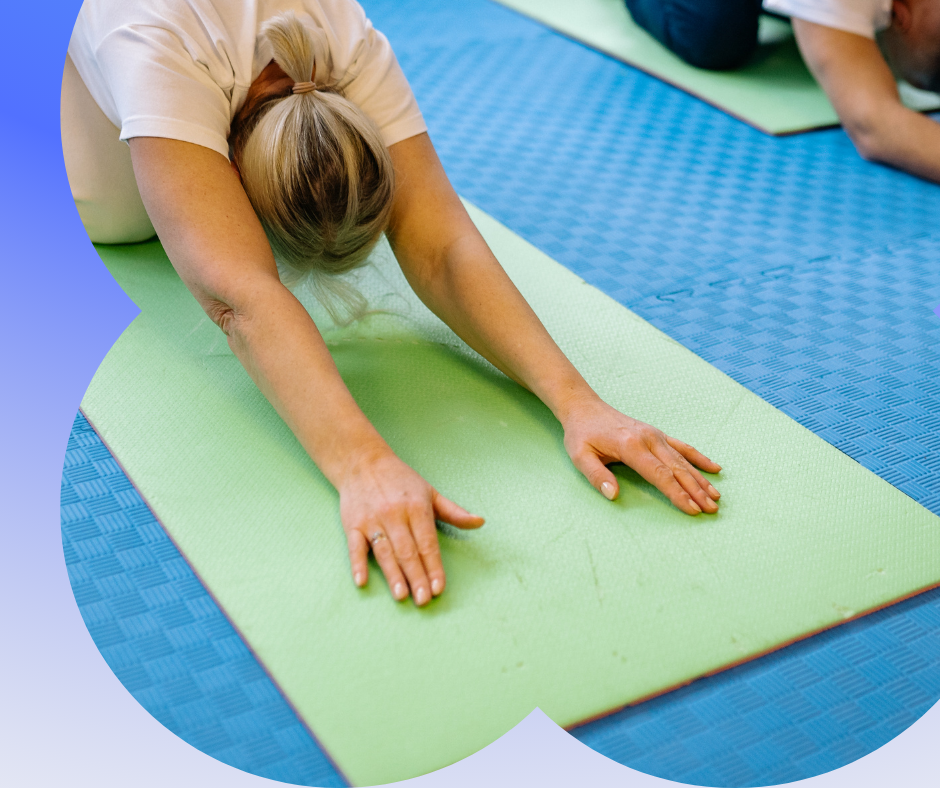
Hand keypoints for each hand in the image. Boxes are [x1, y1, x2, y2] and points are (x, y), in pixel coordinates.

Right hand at [338, 449, 484, 603]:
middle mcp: (395, 514)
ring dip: (393, 574)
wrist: (362, 461)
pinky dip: (357, 564)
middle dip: (417, 576)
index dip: (434, 566)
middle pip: (408, 551)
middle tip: (423, 599)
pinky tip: (361, 581)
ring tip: (401, 595)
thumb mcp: (430, 492)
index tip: (439, 587)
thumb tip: (480, 522)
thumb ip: (454, 511)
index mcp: (416, 507)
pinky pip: (355, 547)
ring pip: (385, 552)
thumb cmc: (400, 480)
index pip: (428, 543)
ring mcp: (372, 520)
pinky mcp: (352, 524)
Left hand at [561, 396, 721, 514]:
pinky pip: (683, 446)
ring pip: (683, 460)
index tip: (692, 509)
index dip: (677, 494)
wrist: (584, 407)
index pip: (660, 474)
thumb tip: (613, 495)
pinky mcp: (656, 434)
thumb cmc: (581, 434)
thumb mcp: (580, 455)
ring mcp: (655, 435)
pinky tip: (714, 468)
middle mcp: (648, 439)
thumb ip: (596, 476)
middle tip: (711, 509)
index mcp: (631, 446)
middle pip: (677, 469)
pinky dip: (699, 458)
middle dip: (696, 491)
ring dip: (700, 479)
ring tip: (716, 496)